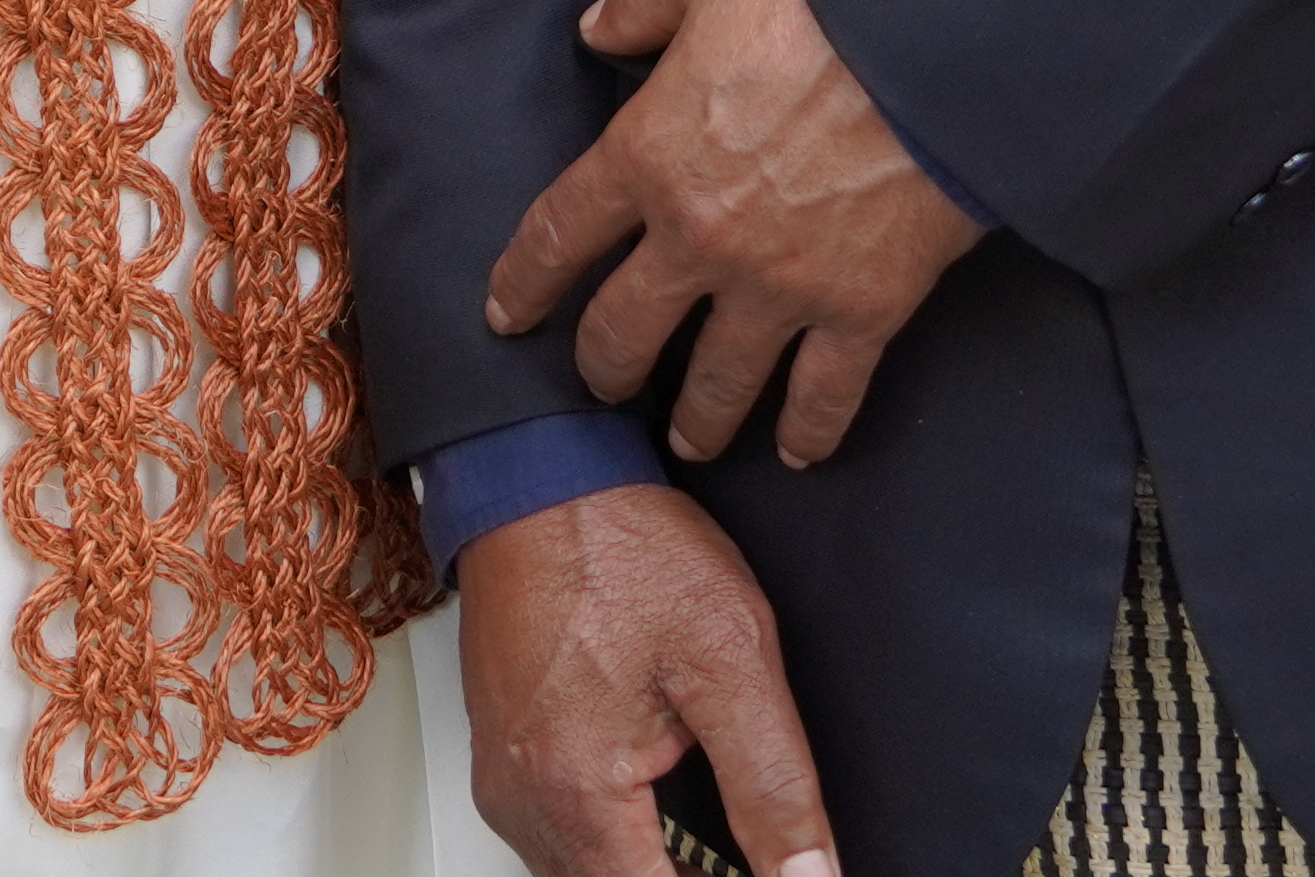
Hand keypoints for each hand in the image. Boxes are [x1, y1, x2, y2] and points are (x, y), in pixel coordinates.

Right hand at [456, 484, 835, 876]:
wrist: (536, 477)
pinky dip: (616, 849)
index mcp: (580, 793)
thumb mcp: (732, 655)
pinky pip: (560, 843)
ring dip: (649, 869)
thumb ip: (775, 783)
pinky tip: (661, 820)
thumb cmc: (620, 548)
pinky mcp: (502, 761)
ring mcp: (505, 784)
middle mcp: (526, 804)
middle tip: (751, 859)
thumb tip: (812, 875)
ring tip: (715, 849)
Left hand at [482, 0, 986, 466]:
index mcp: (648, 151)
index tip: (506, 314)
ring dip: (695, 420)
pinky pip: (824, 395)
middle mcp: (698, 237)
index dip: (523, 282)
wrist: (940, 32)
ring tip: (689, 440)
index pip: (558, 235)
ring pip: (715, 384)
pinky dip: (809, 432)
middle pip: (623, 332)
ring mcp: (779, 287)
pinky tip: (797, 452)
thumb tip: (596, 24)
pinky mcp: (861, 311)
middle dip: (603, 367)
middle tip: (602, 383)